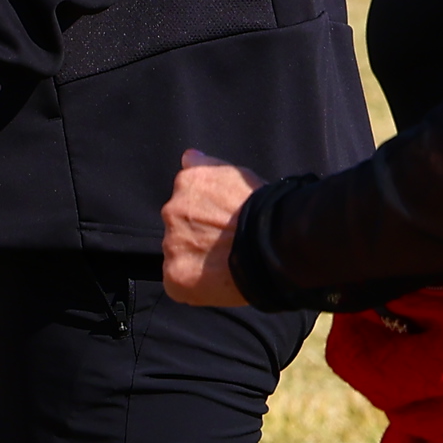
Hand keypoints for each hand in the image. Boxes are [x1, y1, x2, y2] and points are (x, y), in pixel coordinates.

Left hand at [162, 149, 255, 306]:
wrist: (271, 243)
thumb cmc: (261, 208)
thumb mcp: (237, 174)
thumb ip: (207, 166)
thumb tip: (188, 157)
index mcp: (187, 182)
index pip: (184, 199)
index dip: (204, 213)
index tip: (220, 222)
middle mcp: (171, 210)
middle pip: (179, 226)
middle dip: (196, 234)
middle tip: (223, 243)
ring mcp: (171, 244)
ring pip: (178, 253)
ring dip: (195, 258)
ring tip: (223, 264)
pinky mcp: (175, 275)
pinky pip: (178, 282)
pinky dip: (193, 284)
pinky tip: (215, 281)